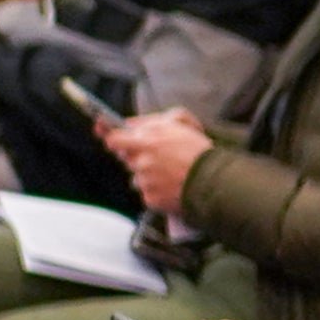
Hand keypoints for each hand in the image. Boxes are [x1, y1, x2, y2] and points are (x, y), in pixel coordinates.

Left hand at [98, 106, 212, 219]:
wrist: (213, 180)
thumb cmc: (198, 150)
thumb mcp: (180, 123)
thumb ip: (151, 121)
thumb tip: (130, 124)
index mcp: (146, 142)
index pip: (113, 139)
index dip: (109, 137)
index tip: (105, 134)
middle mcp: (141, 162)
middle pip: (128, 159)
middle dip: (138, 157)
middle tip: (160, 157)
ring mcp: (144, 182)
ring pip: (138, 177)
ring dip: (149, 175)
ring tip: (171, 172)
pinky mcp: (150, 199)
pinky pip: (147, 193)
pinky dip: (156, 190)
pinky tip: (171, 186)